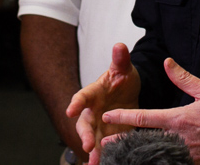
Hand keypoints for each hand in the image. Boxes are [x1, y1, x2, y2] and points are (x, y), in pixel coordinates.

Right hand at [66, 43, 140, 164]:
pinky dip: (104, 157)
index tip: (70, 111)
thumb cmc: (121, 79)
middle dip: (85, 135)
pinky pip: (104, 148)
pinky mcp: (109, 136)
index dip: (76, 104)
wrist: (129, 93)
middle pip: (84, 124)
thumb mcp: (123, 69)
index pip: (82, 97)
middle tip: (88, 145)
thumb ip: (120, 60)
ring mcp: (100, 126)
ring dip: (93, 152)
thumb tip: (119, 45)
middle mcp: (92, 111)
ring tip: (94, 163)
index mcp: (93, 93)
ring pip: (92, 140)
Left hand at [101, 58, 199, 164]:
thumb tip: (167, 63)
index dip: (124, 117)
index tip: (107, 115)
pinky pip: (172, 163)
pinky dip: (158, 162)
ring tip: (121, 156)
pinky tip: (147, 162)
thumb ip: (182, 78)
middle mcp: (177, 138)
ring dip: (137, 155)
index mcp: (177, 119)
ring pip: (154, 155)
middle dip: (123, 142)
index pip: (144, 117)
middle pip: (143, 141)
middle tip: (105, 144)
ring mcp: (185, 154)